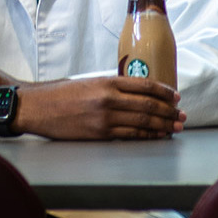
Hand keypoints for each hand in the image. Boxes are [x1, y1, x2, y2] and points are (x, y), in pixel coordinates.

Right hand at [15, 77, 185, 139]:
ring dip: (162, 125)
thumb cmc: (59, 94)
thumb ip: (110, 88)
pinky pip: (129, 135)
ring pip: (142, 121)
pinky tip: (156, 136)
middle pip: (148, 105)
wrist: (36, 107)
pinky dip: (146, 136)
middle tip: (181, 116)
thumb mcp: (88, 83)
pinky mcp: (99, 134)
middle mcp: (108, 98)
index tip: (176, 97)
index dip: (164, 92)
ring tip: (175, 127)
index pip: (144, 85)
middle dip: (168, 111)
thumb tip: (135, 94)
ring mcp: (104, 117)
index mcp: (107, 81)